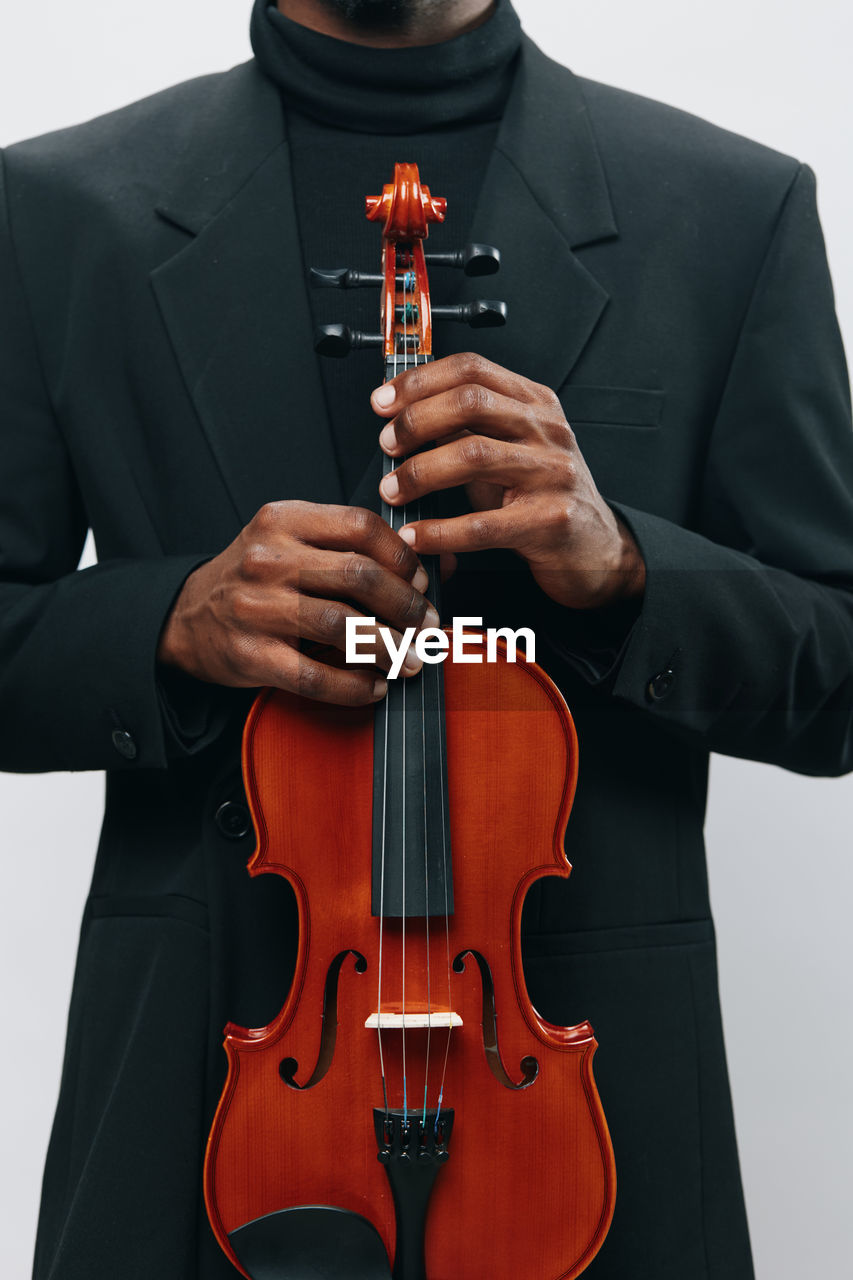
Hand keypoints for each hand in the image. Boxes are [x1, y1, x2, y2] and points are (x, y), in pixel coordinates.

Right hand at [157, 500, 435, 705]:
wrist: (187, 618)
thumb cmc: (255, 580)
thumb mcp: (292, 544)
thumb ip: (352, 547)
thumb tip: (437, 565)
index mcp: (283, 520)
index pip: (359, 525)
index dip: (403, 555)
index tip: (422, 581)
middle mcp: (267, 558)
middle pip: (358, 575)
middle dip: (407, 605)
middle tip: (428, 627)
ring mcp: (255, 606)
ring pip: (343, 626)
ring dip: (389, 648)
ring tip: (410, 660)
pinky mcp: (250, 654)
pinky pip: (314, 675)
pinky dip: (353, 686)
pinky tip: (374, 688)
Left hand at [371, 353, 645, 609]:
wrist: (597, 548)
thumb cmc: (543, 498)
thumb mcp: (511, 450)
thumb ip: (468, 428)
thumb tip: (403, 415)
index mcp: (535, 404)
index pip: (472, 369)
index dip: (420, 381)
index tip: (383, 401)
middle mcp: (547, 431)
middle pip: (470, 402)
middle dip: (416, 421)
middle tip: (387, 445)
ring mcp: (553, 474)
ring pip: (473, 455)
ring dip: (420, 472)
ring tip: (393, 490)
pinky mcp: (550, 522)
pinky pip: (482, 525)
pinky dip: (439, 532)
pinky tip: (416, 536)